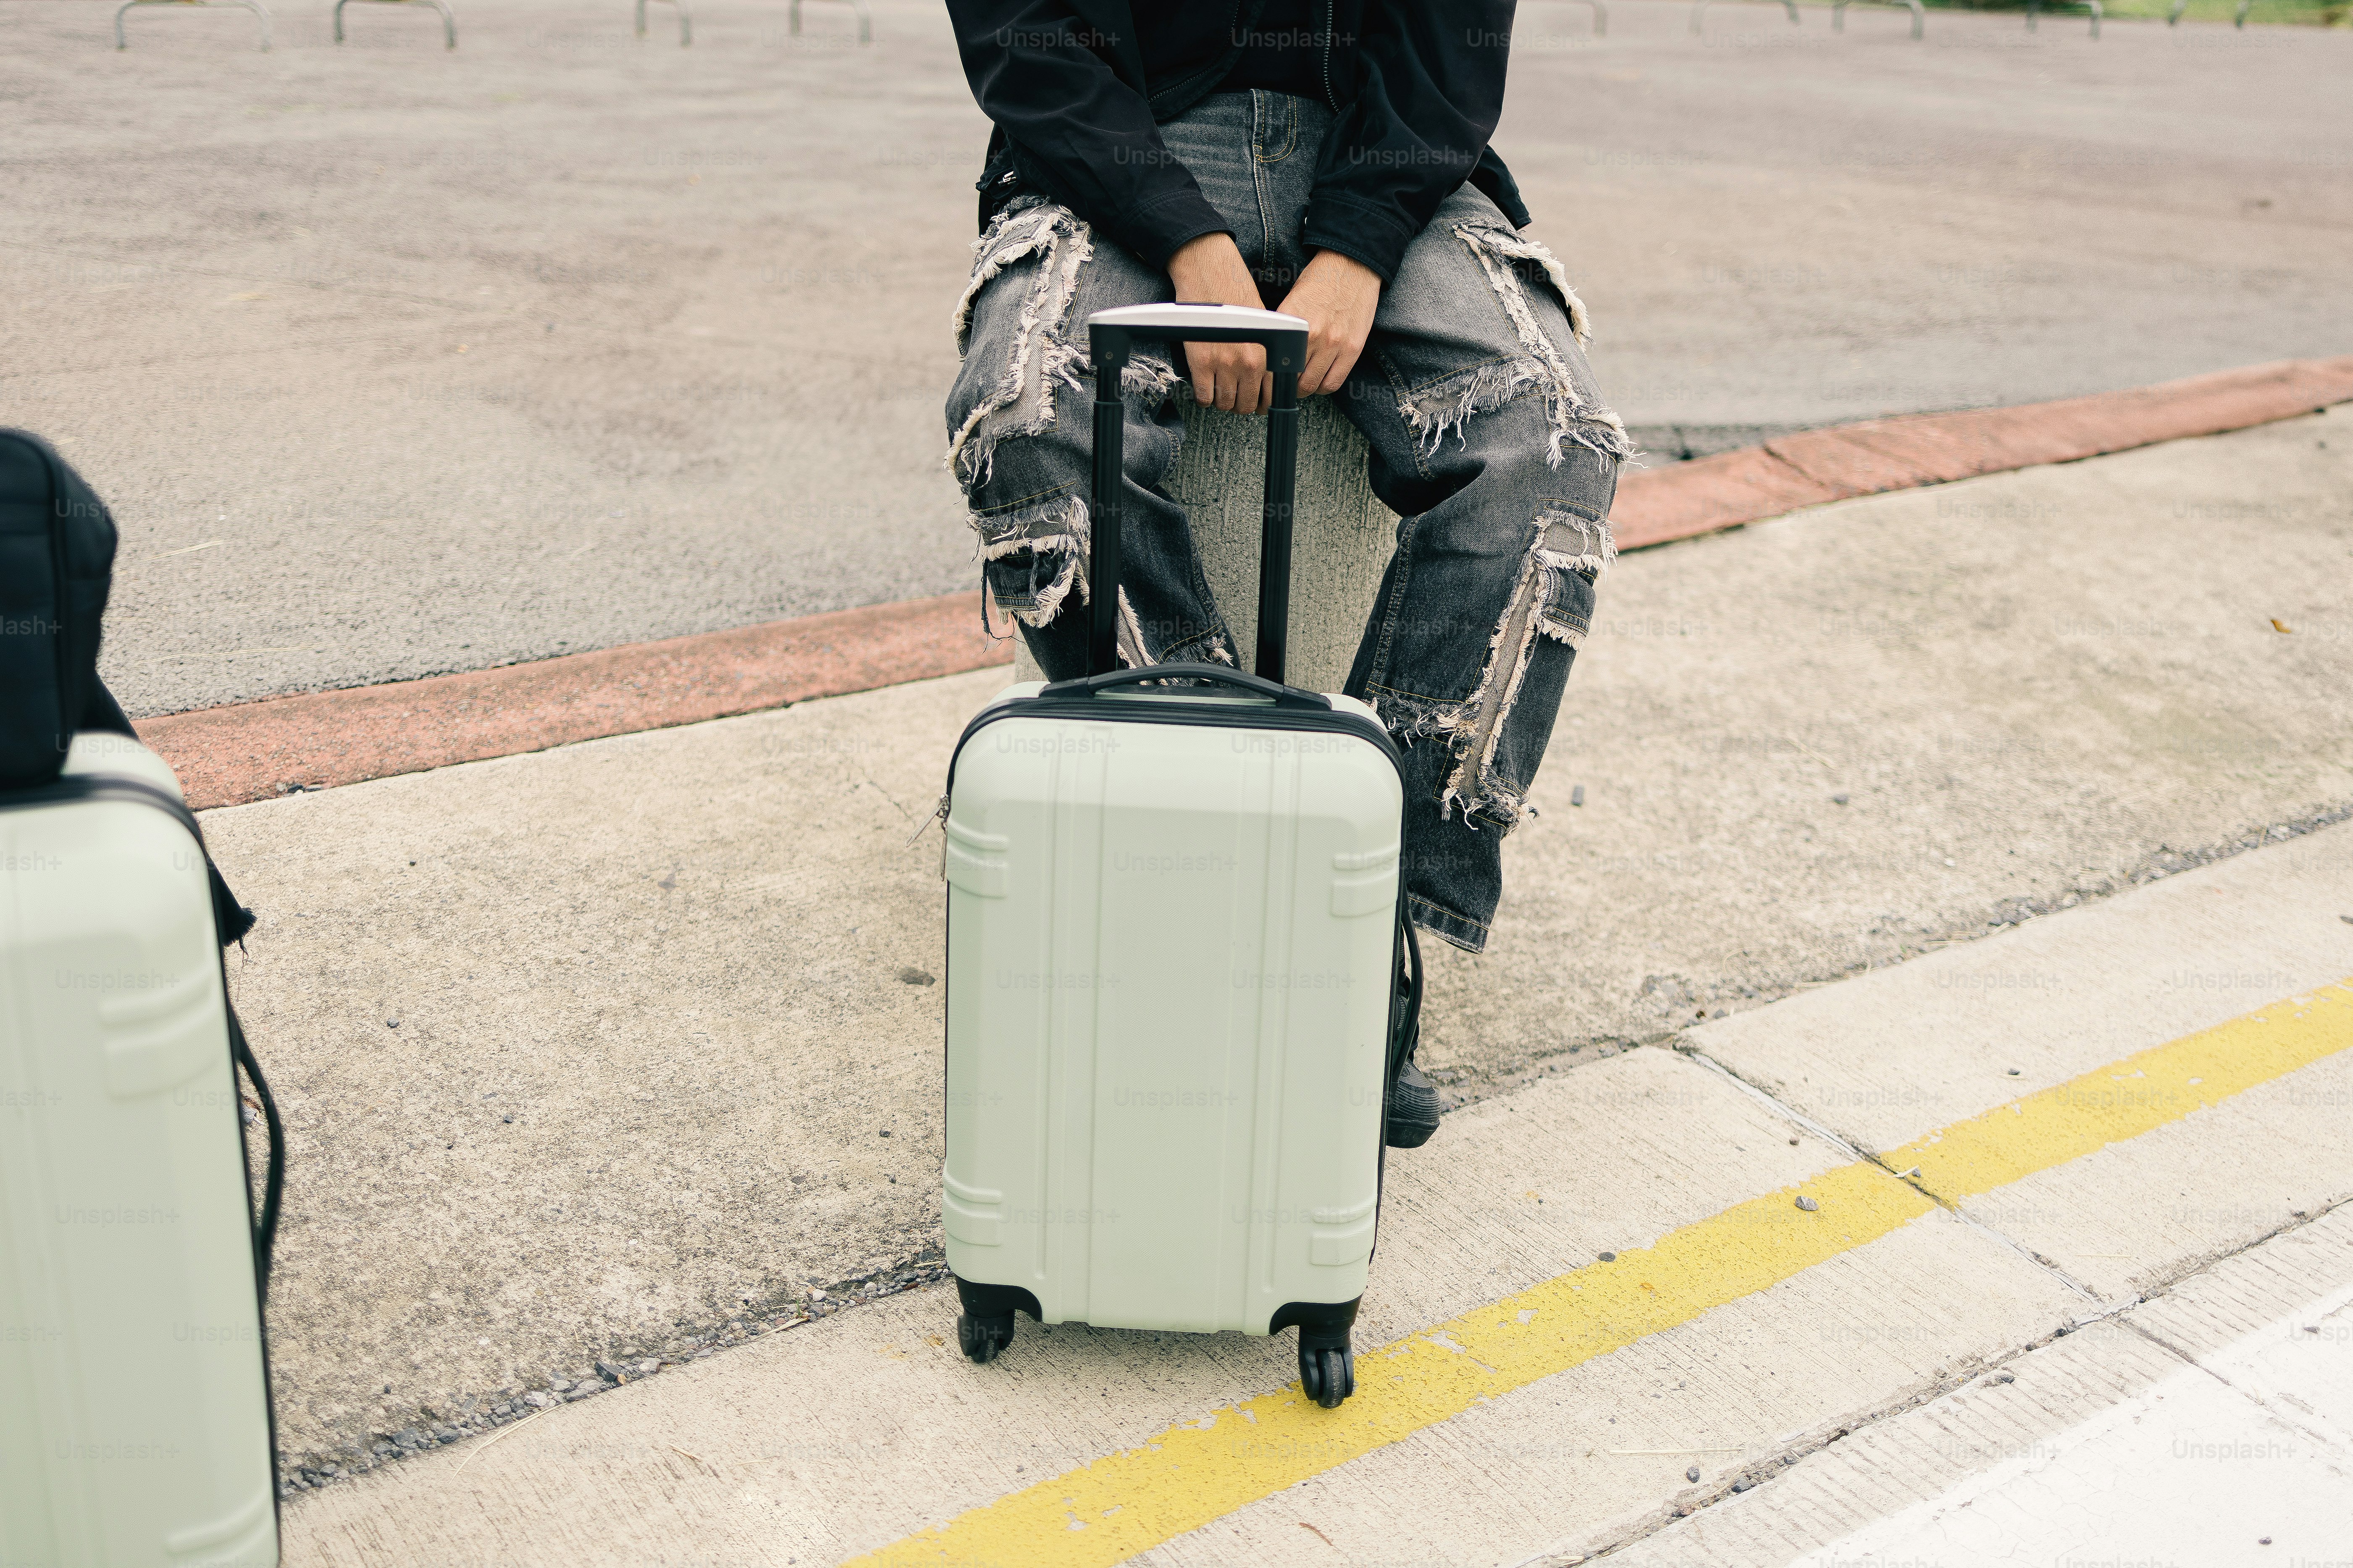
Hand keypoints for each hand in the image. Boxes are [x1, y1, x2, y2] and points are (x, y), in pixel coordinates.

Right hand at [1166, 232, 1271, 413]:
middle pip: (1246, 405)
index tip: (1256, 402)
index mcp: (1267, 353)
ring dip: (1222, 402)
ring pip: (1224, 404)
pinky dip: (1204, 398)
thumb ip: (1267, 353)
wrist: (1210, 274)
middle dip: (1241, 405)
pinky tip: (1205, 389)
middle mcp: (1249, 362)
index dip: (1263, 404)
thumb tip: (1268, 379)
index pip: (1270, 396)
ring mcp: (1224, 364)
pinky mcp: (1200, 362)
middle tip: (1235, 397)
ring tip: (1220, 392)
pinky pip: (1203, 396)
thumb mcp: (1263, 324)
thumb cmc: (1237, 294)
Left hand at [1275, 250, 1380, 396]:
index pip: (1273, 365)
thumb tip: (1271, 357)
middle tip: (1284, 384)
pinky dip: (1324, 386)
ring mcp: (1334, 344)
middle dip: (1285, 387)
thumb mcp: (1291, 302)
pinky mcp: (1352, 348)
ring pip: (1312, 385)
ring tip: (1301, 382)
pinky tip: (1320, 379)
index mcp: (1291, 323)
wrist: (1352, 266)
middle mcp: (1312, 336)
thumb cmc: (1319, 281)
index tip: (1268, 382)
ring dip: (1304, 389)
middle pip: (1291, 380)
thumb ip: (1283, 330)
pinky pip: (1334, 382)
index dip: (1268, 380)